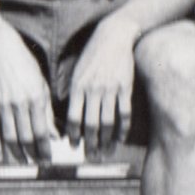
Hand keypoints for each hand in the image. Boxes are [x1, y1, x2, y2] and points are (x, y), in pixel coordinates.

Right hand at [0, 26, 60, 160]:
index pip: (42, 132)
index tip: (48, 160)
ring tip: (23, 162)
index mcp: (36, 98)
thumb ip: (48, 111)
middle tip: (37, 164)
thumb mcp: (42, 84)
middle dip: (33, 154)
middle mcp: (19, 104)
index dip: (45, 150)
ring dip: (17, 153)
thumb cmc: (25, 64)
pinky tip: (0, 155)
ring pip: (10, 137)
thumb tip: (55, 135)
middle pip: (26, 138)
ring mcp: (2, 105)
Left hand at [61, 15, 141, 153]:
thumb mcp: (77, 70)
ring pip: (107, 123)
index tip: (74, 147)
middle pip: (90, 124)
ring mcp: (110, 89)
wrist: (114, 36)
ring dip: (105, 142)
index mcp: (77, 86)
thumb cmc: (92, 55)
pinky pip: (123, 114)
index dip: (73, 136)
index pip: (73, 118)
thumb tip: (69, 116)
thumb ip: (73, 92)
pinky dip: (122, 130)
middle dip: (89, 144)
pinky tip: (119, 140)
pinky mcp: (125, 88)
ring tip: (104, 153)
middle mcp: (93, 89)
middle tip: (90, 157)